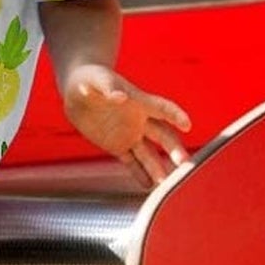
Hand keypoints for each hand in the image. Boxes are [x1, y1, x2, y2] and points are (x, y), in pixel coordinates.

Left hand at [61, 63, 190, 188]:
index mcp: (139, 102)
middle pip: (163, 137)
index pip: (162, 109)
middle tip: (184, 164)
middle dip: (174, 150)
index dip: (175, 115)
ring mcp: (130, 135)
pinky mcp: (117, 146)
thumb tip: (120, 96)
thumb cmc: (91, 79)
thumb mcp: (96, 80)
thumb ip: (108, 88)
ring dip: (158, 168)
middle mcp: (140, 121)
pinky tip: (148, 186)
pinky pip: (131, 162)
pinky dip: (139, 174)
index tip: (186, 125)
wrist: (77, 91)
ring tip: (166, 185)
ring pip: (149, 154)